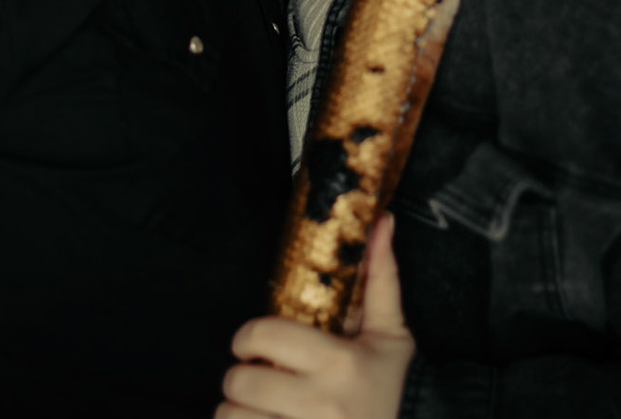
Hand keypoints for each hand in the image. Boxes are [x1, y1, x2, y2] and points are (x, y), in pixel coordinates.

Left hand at [219, 216, 413, 418]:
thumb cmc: (386, 391)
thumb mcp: (390, 338)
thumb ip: (382, 280)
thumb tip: (382, 222)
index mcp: (341, 362)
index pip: (263, 335)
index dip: (247, 337)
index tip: (252, 345)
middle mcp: (321, 402)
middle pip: (240, 380)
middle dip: (240, 378)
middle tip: (257, 379)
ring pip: (231, 416)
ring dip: (236, 411)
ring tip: (258, 409)